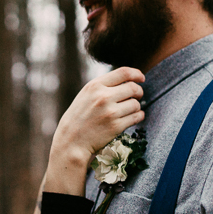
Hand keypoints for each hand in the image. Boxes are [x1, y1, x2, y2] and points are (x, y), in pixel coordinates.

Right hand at [45, 67, 144, 195]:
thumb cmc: (79, 117)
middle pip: (133, 88)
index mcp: (95, 86)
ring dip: (137, 107)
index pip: (123, 72)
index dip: (136, 74)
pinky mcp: (116, 127)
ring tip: (130, 110)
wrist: (71, 141)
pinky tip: (133, 117)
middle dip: (139, 92)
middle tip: (137, 96)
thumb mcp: (86, 95)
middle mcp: (103, 97)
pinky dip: (138, 116)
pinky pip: (136, 117)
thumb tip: (129, 80)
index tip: (141, 78)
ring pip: (136, 104)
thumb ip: (104, 86)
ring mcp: (110, 112)